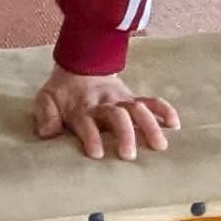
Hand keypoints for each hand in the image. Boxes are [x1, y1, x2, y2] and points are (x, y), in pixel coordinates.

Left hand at [30, 68, 179, 159]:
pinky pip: (151, 101)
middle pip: (117, 116)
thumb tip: (47, 133)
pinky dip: (164, 110)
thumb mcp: (45, 99)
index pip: (86, 122)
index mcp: (80, 108)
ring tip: (160, 145)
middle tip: (129, 155)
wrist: (80, 65)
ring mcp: (120, 100)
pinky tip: (174, 125)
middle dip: (124, 134)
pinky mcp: (132, 98)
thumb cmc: (62, 93)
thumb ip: (45, 115)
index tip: (97, 154)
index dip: (91, 137)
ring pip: (137, 109)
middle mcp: (103, 104)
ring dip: (149, 126)